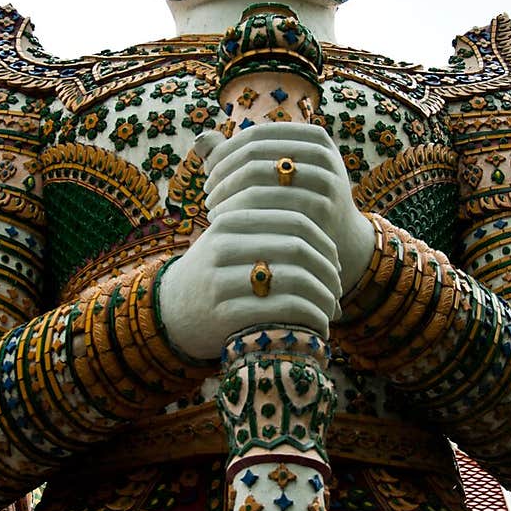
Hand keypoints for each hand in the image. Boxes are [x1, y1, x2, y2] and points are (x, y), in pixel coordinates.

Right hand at [158, 122, 372, 360]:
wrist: (172, 310)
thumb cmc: (215, 269)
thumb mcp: (227, 231)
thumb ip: (259, 208)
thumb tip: (305, 183)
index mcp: (230, 220)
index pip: (294, 220)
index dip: (324, 241)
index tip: (336, 261)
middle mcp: (223, 246)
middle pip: (297, 249)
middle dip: (327, 270)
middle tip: (338, 287)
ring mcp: (222, 281)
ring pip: (293, 280)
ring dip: (323, 297)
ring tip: (332, 308)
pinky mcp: (225, 314)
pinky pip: (283, 310)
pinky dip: (310, 318)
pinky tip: (319, 327)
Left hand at [203, 121, 373, 292]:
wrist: (338, 240)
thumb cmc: (296, 202)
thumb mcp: (276, 174)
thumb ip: (239, 156)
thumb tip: (201, 139)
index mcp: (311, 137)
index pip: (255, 135)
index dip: (226, 152)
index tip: (208, 174)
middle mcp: (322, 153)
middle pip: (255, 153)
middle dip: (224, 172)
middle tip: (206, 193)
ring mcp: (325, 178)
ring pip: (259, 177)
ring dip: (229, 192)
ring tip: (212, 209)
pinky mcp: (321, 207)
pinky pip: (269, 204)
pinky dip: (242, 212)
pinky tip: (227, 224)